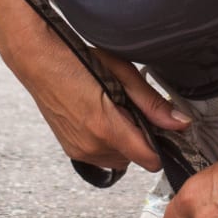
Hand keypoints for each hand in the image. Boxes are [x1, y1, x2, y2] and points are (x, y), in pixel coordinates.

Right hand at [0, 20, 188, 174]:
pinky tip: (96, 114)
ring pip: (118, 158)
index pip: (150, 159)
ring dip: (121, 141)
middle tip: (126, 106)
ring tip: (109, 108)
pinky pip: (101, 155)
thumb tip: (180, 123)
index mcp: (106, 128)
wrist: (37, 60)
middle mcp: (91, 147)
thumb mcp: (120, 73)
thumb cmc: (76, 59)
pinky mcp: (71, 150)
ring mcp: (79, 151)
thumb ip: (152, 103)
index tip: (159, 126)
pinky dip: (105, 141)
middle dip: (138, 137)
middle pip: (135, 158)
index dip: (160, 144)